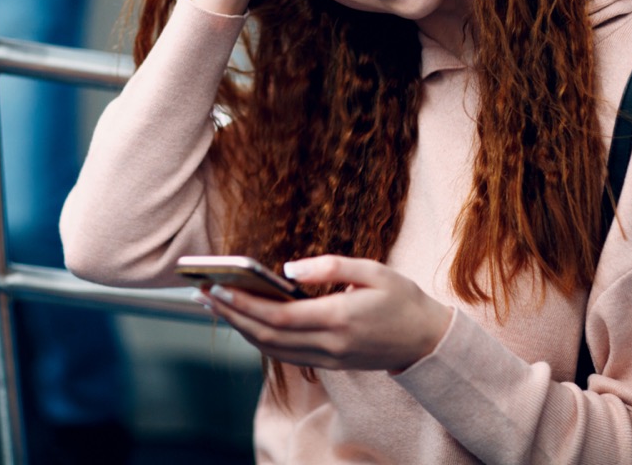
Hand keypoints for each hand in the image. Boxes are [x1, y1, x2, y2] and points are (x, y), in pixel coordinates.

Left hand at [196, 255, 453, 372]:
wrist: (427, 340)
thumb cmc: (401, 299)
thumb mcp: (373, 270)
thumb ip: (329, 266)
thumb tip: (287, 267)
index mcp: (339, 317)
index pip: (279, 316)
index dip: (244, 305)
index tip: (218, 288)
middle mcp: (329, 344)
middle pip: (267, 336)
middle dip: (232, 316)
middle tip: (204, 295)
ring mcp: (328, 358)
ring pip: (272, 350)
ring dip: (241, 329)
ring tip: (217, 306)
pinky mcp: (329, 364)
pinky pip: (286, 354)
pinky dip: (260, 339)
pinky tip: (246, 321)